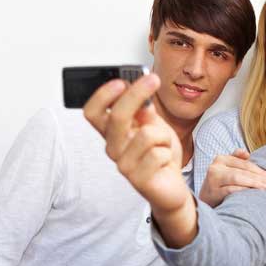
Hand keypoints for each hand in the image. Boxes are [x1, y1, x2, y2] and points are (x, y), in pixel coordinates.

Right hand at [84, 75, 195, 245]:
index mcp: (112, 133)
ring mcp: (123, 165)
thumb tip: (139, 89)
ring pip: (147, 134)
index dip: (103, 95)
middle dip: (136, 95)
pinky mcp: (138, 180)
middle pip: (116, 117)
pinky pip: (158, 153)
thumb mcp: (154, 125)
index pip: (93, 112)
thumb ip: (145, 111)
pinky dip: (168, 153)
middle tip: (154, 79)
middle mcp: (113, 148)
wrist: (172, 186)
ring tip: (163, 145)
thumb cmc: (160, 154)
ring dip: (163, 135)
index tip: (122, 80)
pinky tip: (165, 163)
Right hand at [199, 149, 265, 207]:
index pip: (245, 163)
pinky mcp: (213, 193)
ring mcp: (213, 180)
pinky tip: (254, 195)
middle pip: (243, 171)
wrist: (204, 201)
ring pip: (238, 179)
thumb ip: (236, 159)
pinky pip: (232, 190)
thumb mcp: (226, 169)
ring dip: (255, 184)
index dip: (260, 171)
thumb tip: (247, 153)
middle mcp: (215, 167)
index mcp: (221, 159)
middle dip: (260, 179)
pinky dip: (245, 191)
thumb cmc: (220, 184)